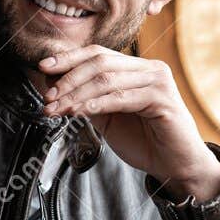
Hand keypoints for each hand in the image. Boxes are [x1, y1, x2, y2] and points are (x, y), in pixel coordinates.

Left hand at [37, 46, 219, 200]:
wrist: (175, 167)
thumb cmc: (145, 142)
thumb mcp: (108, 118)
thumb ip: (87, 100)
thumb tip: (53, 85)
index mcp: (137, 68)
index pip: (98, 53)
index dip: (68, 58)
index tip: (43, 67)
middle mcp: (150, 68)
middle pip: (100, 62)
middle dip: (68, 79)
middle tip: (48, 97)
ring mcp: (158, 81)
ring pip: (107, 79)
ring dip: (76, 94)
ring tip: (57, 109)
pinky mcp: (163, 99)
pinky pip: (122, 97)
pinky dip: (96, 103)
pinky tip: (79, 112)